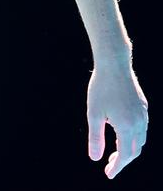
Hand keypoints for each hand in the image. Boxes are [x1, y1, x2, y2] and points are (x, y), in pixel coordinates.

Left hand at [87, 61, 147, 178]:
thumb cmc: (101, 87)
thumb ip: (95, 137)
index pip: (125, 155)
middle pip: (135, 150)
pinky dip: (134, 136)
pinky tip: (123, 132)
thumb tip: (95, 159)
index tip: (108, 174)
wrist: (114, 64)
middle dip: (123, 160)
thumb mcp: (94, 113)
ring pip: (141, 140)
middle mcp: (139, 122)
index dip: (117, 167)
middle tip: (110, 163)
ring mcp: (143, 114)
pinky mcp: (143, 106)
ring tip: (115, 150)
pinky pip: (142, 128)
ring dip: (130, 148)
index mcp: (127, 127)